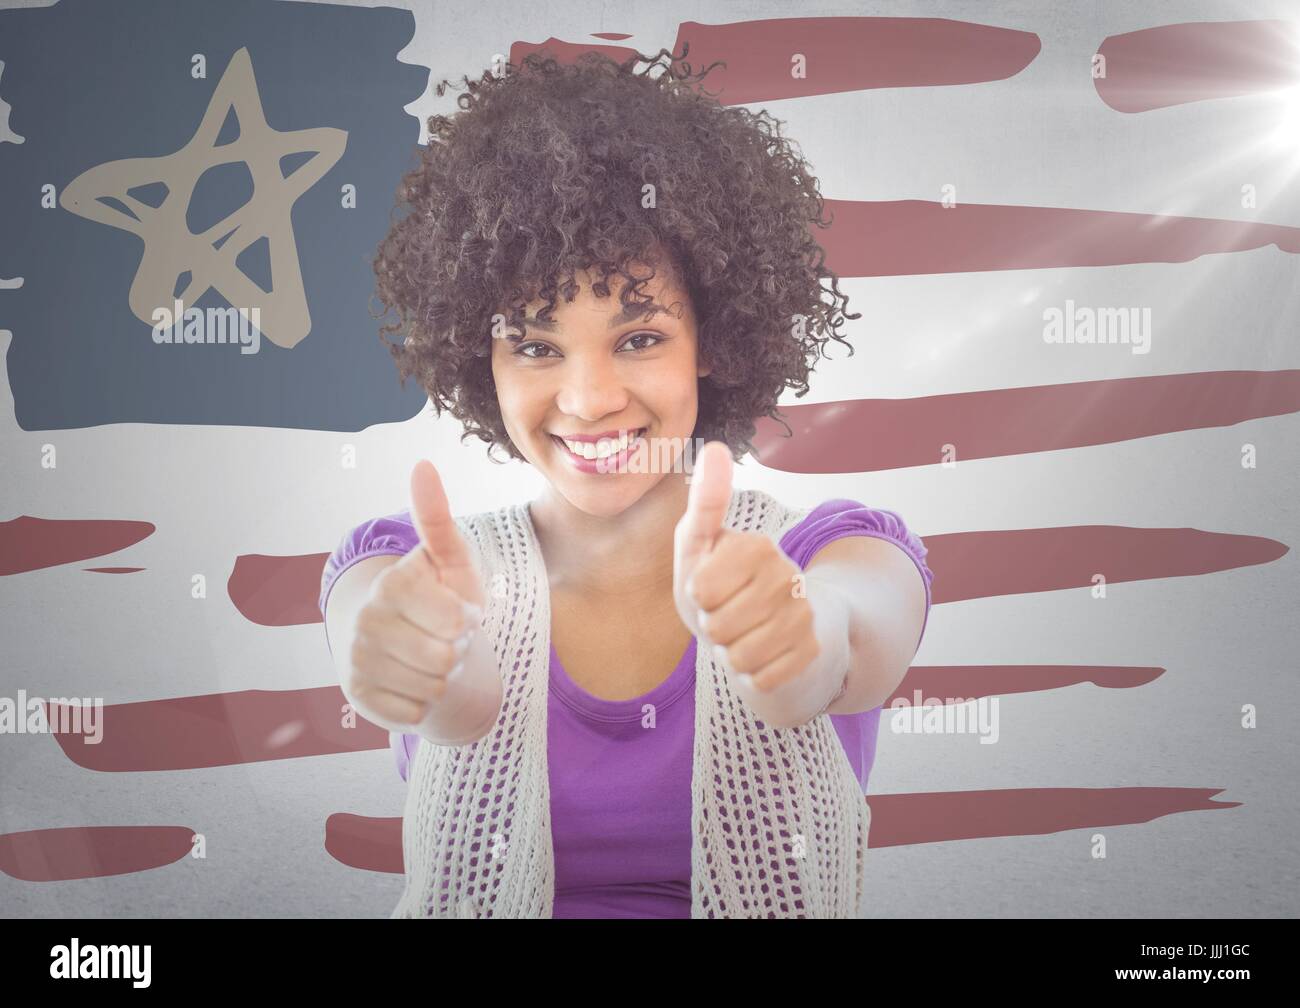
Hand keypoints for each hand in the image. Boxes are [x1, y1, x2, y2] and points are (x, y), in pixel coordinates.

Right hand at [344, 459, 486, 730]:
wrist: (409, 645)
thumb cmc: (441, 597)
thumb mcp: (451, 561)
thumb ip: (437, 518)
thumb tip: (422, 464)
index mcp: (391, 583)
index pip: (456, 620)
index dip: (468, 619)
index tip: (458, 610)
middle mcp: (365, 621)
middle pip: (445, 657)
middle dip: (456, 650)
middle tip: (444, 638)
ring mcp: (356, 660)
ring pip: (432, 688)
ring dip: (442, 677)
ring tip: (431, 657)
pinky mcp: (358, 697)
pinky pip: (415, 714)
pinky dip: (424, 703)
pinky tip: (413, 682)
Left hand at [673, 441, 820, 694]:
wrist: (775, 633)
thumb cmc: (725, 587)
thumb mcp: (701, 547)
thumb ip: (705, 503)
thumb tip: (716, 446)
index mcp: (758, 545)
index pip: (699, 590)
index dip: (697, 597)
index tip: (712, 587)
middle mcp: (788, 575)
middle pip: (716, 626)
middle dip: (712, 629)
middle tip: (728, 614)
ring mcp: (804, 615)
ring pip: (739, 656)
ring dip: (731, 653)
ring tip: (744, 634)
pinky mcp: (812, 652)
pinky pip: (759, 679)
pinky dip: (752, 675)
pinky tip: (764, 655)